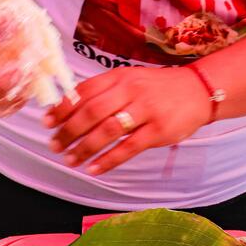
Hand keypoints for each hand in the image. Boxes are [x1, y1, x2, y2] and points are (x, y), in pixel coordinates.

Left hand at [43, 65, 210, 175]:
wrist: (198, 90)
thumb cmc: (157, 88)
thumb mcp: (131, 79)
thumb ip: (105, 91)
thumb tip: (71, 107)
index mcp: (120, 76)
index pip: (85, 90)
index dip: (63, 107)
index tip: (47, 122)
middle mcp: (131, 91)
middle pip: (92, 111)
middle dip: (69, 130)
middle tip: (54, 145)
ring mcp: (146, 110)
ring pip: (108, 130)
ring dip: (85, 147)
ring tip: (71, 159)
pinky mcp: (158, 131)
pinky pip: (128, 148)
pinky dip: (108, 160)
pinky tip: (94, 169)